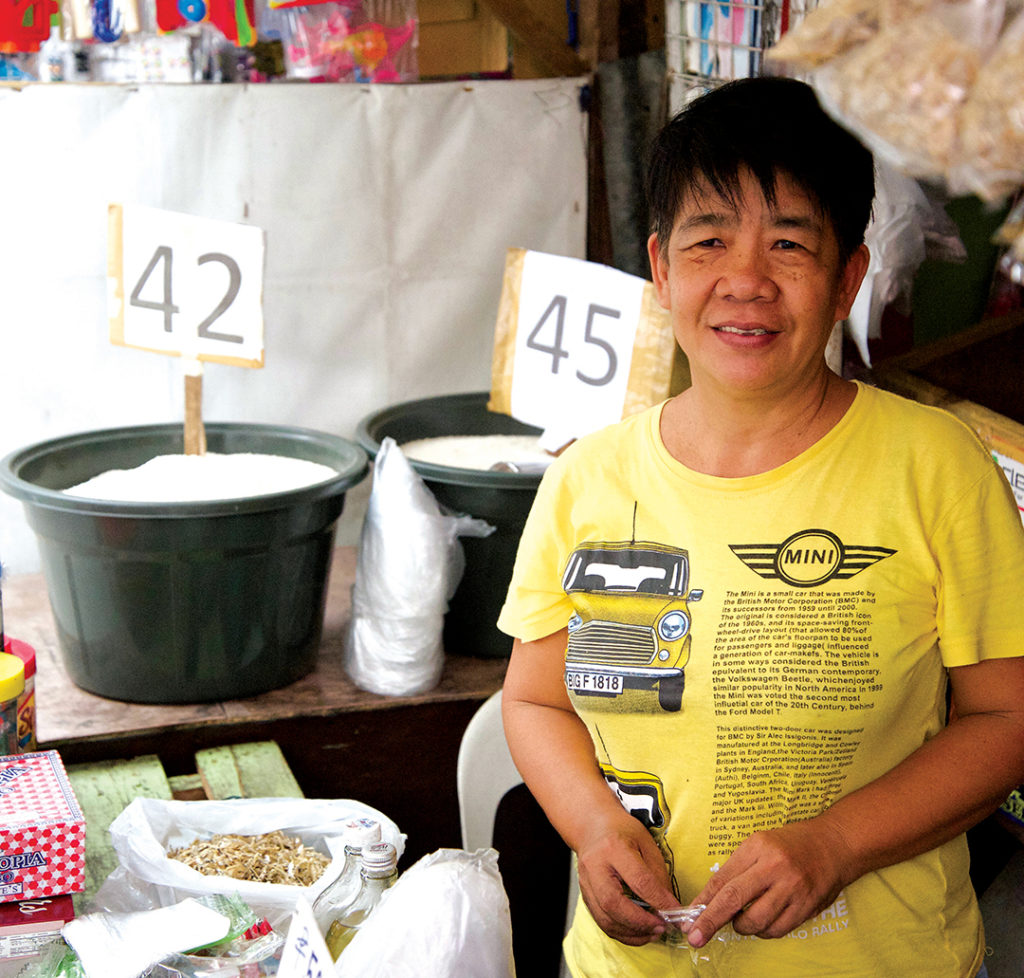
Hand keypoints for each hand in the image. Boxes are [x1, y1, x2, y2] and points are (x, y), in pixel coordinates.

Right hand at [574, 815, 679, 945]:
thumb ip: (657, 874)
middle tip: (661, 928)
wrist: (591, 826)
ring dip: (631, 933)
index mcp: (614, 848)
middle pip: (613, 904)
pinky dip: (621, 932)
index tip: (674, 913)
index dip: (658, 900)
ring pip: (604, 918)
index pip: (638, 880)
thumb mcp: (646, 843)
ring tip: (652, 933)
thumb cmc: (622, 831)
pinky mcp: (584, 894)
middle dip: (640, 922)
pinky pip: (601, 921)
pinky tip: (637, 932)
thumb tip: (668, 905)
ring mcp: (586, 882)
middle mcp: (595, 866)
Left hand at [687, 818, 852, 946]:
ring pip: (755, 921)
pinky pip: (777, 930)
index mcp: (756, 847)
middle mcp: (773, 867)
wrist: (834, 845)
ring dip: (742, 926)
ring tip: (742, 918)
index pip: (722, 879)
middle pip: (733, 899)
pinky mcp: (806, 906)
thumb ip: (737, 868)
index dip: (703, 901)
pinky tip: (763, 921)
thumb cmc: (791, 844)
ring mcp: (791, 888)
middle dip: (710, 921)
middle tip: (696, 936)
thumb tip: (710, 897)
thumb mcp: (759, 844)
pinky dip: (764, 931)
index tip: (689, 917)